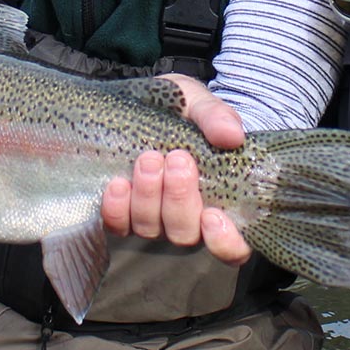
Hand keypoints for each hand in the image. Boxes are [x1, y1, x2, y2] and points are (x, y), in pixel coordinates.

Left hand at [99, 75, 250, 262]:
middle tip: (178, 159)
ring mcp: (152, 220)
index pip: (232, 247)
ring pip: (151, 229)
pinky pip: (117, 226)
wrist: (140, 103)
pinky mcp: (121, 215)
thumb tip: (232, 136)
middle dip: (179, 199)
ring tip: (149, 160)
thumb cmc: (180, 109)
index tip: (213, 214)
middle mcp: (187, 219)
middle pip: (185, 234)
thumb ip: (216, 117)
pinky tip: (117, 184)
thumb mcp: (198, 103)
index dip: (225, 241)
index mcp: (219, 200)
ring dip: (148, 197)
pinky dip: (117, 209)